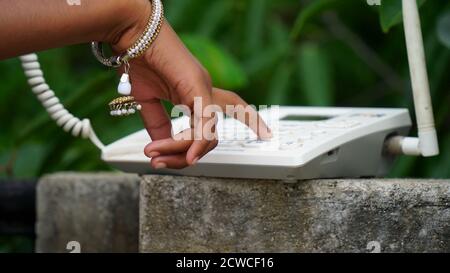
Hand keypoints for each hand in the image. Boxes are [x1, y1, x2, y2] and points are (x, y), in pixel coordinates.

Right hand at [114, 3, 271, 168]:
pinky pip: (205, 119)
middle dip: (193, 155)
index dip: (250, 120)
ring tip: (157, 157)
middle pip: (214, 134)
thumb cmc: (142, 61)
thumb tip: (163, 146)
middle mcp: (206, 91)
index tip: (267, 134)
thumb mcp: (149, 101)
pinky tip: (189, 155)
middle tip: (166, 163)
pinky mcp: (196, 84)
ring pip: (207, 133)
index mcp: (197, 93)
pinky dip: (198, 141)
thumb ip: (158, 124)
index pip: (232, 107)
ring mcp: (204, 87)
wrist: (133, 34)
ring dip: (181, 152)